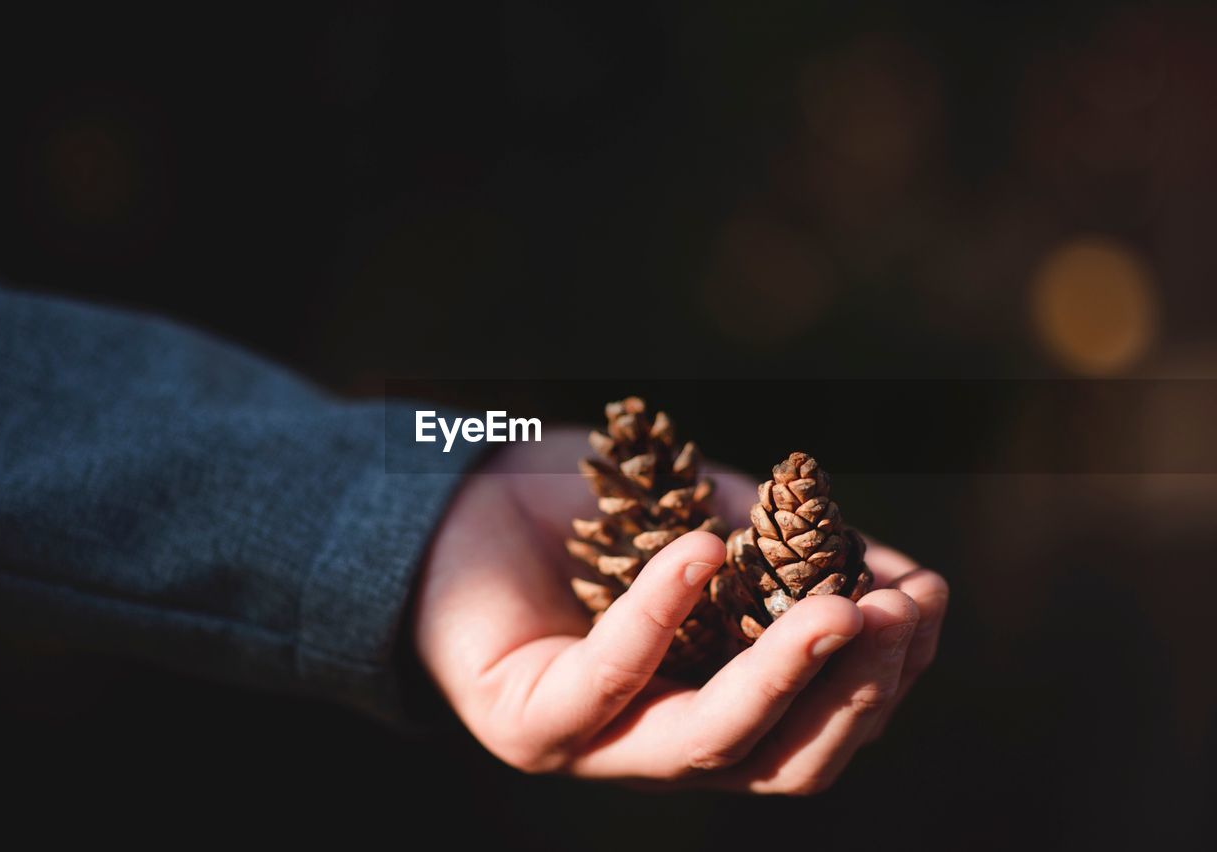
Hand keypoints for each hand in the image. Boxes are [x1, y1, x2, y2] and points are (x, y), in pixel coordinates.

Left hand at [411, 428, 948, 792]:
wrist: (455, 504)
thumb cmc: (584, 517)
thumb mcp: (711, 524)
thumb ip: (797, 558)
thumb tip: (914, 585)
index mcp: (713, 709)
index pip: (818, 726)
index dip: (883, 673)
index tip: (928, 599)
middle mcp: (661, 746)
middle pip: (784, 762)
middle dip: (856, 690)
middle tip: (897, 613)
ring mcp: (595, 747)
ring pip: (712, 747)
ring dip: (786, 676)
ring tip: (841, 607)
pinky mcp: (528, 723)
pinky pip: (607, 683)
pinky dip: (659, 615)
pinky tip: (703, 550)